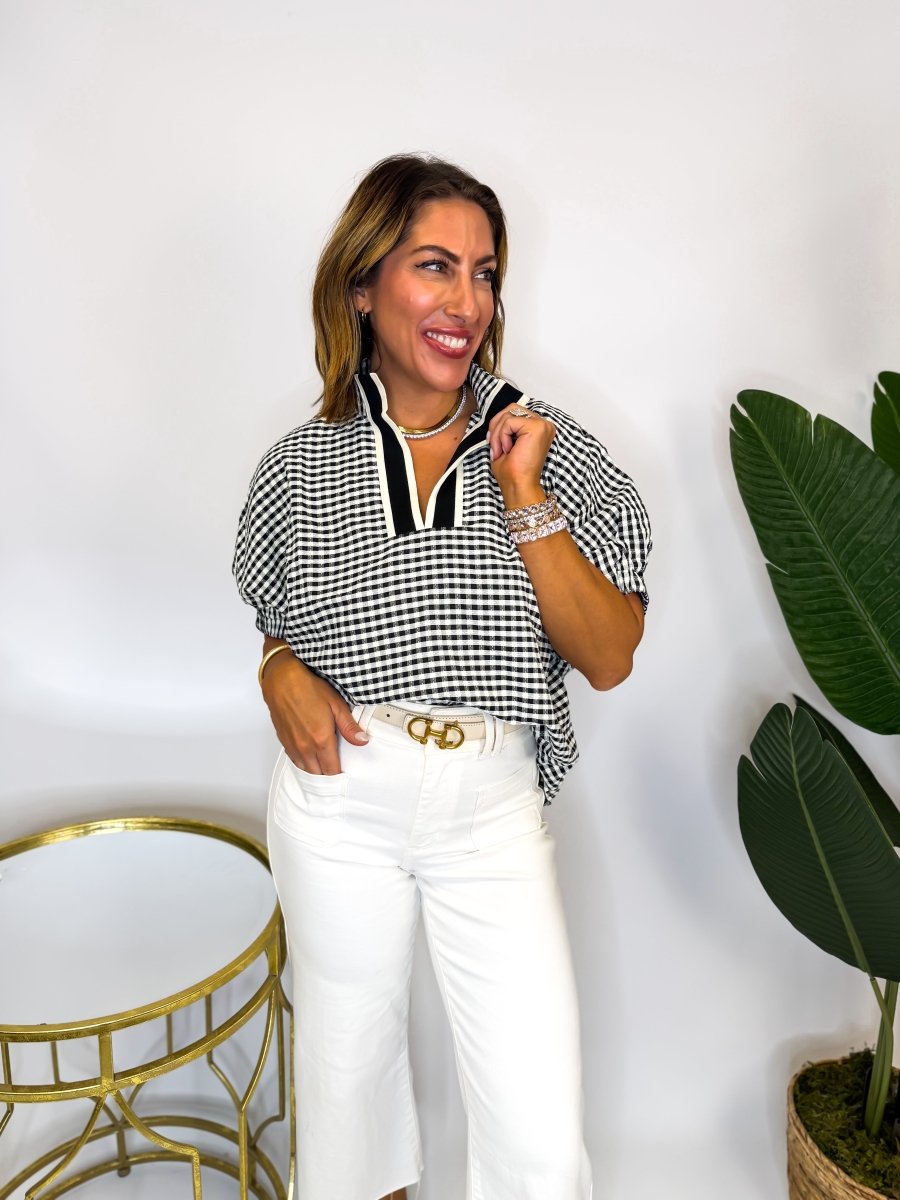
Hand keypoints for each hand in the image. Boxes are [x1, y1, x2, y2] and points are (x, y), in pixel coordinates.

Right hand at [260, 647, 367, 773]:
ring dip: (315, 769)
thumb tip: (362, 740)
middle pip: (318, 773)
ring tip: (324, 763)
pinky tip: (310, 755)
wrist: (282, 680)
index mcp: (321, 740)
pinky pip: (295, 760)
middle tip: (336, 766)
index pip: (332, 769)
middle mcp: (305, 746)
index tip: (346, 771)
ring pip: (305, 768)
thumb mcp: (336, 704)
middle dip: (328, 773)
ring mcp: (292, 745)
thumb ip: (349, 726)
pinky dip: (303, 762)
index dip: (340, 773)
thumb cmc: (308, 688)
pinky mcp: (283, 741)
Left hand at [486, 405, 556, 504]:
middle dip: (496, 426)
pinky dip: (502, 436)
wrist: (518, 486)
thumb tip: (495, 420)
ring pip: (509, 414)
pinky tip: (507, 450)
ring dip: (498, 434)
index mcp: (539, 428)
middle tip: (495, 446)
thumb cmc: (512, 472)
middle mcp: (544, 424)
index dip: (499, 425)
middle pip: (511, 408)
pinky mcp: (537, 427)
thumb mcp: (505, 444)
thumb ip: (504, 428)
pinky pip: (509, 422)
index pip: (514, 412)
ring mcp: (542, 425)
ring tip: (501, 451)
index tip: (495, 444)